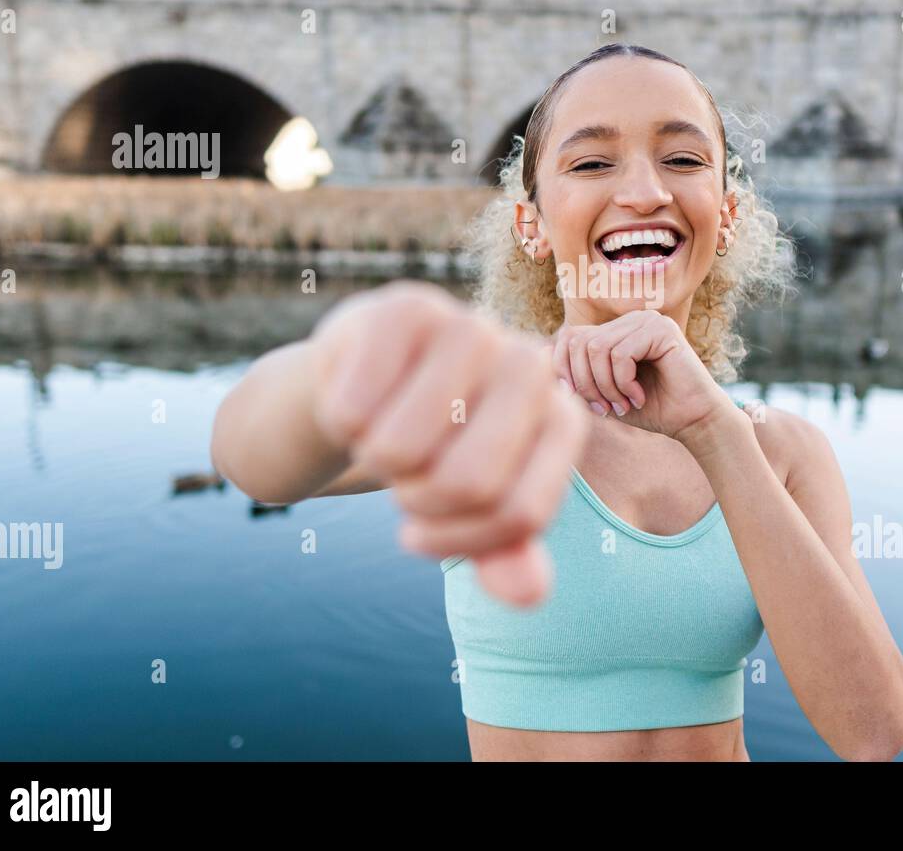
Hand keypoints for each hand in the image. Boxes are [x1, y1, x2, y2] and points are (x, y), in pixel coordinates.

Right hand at [310, 280, 590, 606]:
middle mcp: (530, 365)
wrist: (365, 378)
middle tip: (404, 479)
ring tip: (384, 432)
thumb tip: (528, 594)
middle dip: (416, 502)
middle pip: (467, 482)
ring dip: (374, 459)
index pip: (520, 513)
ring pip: (402, 449)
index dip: (458, 542)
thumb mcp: (470, 505)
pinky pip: (354, 409)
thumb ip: (504, 551)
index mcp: (562, 418)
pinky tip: (357, 399)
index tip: (421, 534)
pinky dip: (341, 422)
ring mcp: (472, 328)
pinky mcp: (406, 308)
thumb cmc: (431, 447)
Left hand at [548, 310, 730, 442]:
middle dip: (585, 383)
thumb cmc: (650, 409)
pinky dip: (624, 382)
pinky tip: (639, 397)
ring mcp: (646, 320)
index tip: (583, 403)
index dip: (565, 371)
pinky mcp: (661, 329)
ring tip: (622, 404)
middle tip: (604, 408)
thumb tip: (537, 354)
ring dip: (605, 386)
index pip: (569, 337)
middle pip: (579, 341)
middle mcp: (629, 319)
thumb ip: (575, 375)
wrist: (693, 421)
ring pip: (597, 348)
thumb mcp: (603, 393)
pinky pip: (621, 353)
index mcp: (615, 330)